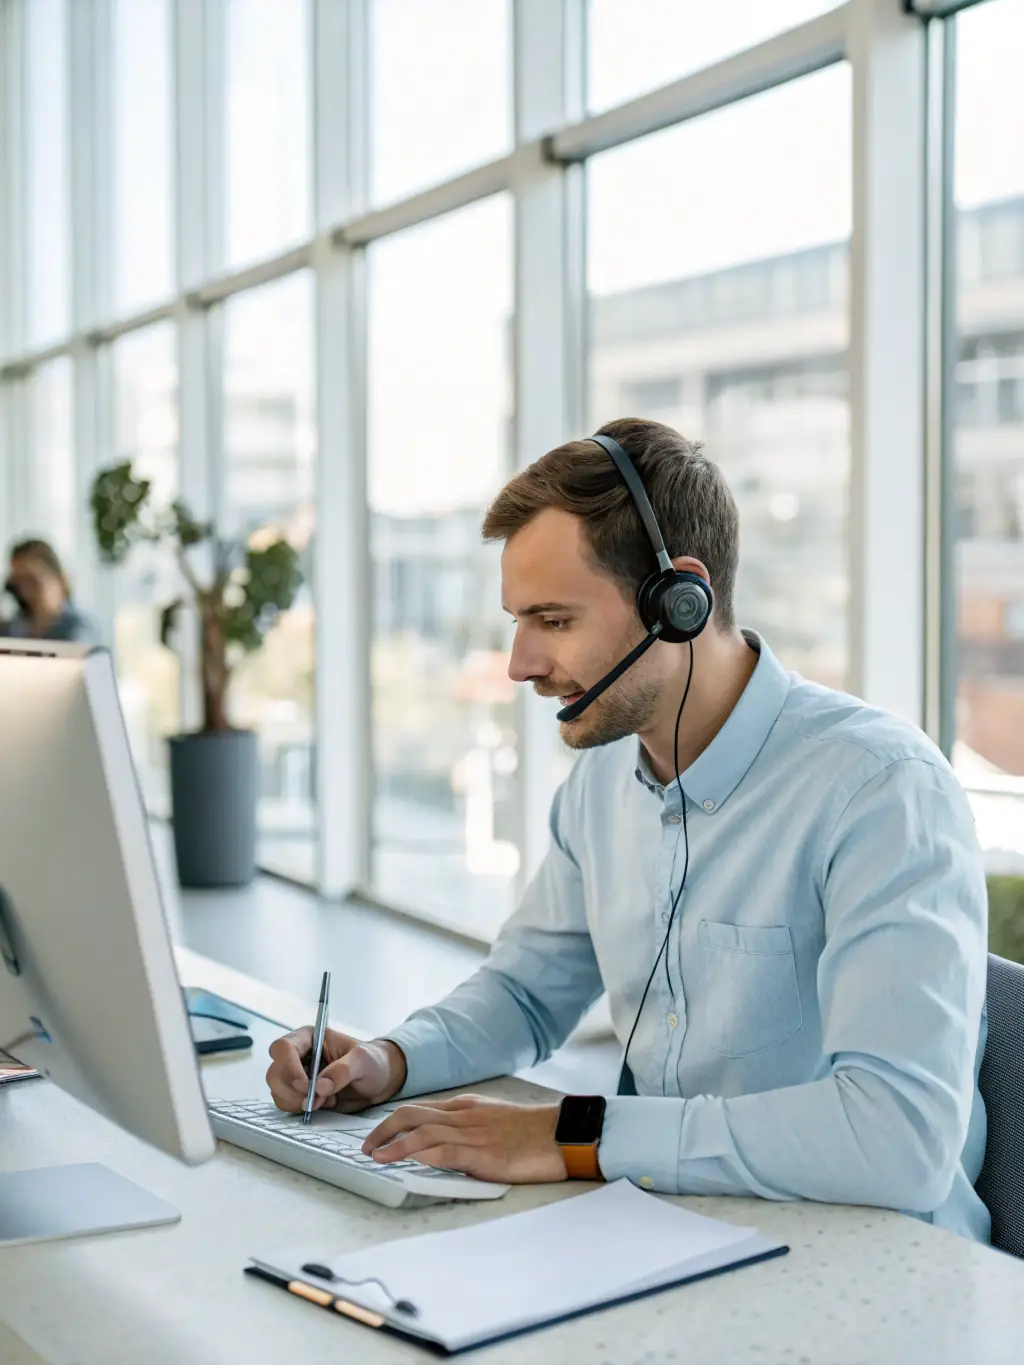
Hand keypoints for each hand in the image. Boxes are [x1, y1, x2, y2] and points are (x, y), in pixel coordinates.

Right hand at [266, 1027, 406, 1113]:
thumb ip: (343, 1071)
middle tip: (315, 1099)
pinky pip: (286, 1104)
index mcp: (310, 1037)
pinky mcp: (299, 1094)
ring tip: (326, 1100)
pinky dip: (300, 1109)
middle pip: (275, 1072)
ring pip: (277, 1090)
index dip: (290, 1068)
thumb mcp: (363, 1060)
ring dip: (297, 1101)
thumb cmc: (372, 1061)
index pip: (283, 1047)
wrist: (379, 1081)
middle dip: (292, 1090)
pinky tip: (323, 1104)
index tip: (308, 1086)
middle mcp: (298, 1055)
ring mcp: (297, 1075)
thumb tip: (320, 1087)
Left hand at [361, 1095, 566, 1183]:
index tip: (378, 1133)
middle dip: (383, 1128)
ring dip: (389, 1141)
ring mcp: (469, 1132)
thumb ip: (471, 1130)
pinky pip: (435, 1149)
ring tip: (371, 1154)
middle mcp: (463, 1115)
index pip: (422, 1108)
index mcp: (467, 1107)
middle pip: (412, 1113)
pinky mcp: (477, 1153)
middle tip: (366, 1144)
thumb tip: (448, 1147)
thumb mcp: (495, 1123)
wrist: (560, 1135)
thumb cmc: (533, 1134)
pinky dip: (409, 1153)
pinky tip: (394, 1160)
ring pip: (418, 1129)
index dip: (395, 1121)